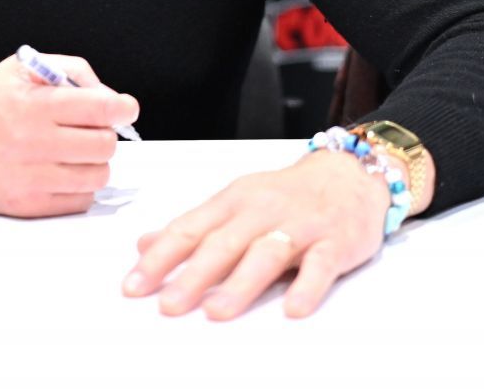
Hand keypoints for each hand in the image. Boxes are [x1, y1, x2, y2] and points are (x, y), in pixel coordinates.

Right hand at [0, 51, 137, 217]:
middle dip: (104, 134)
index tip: (126, 109)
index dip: (122, 108)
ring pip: (97, 176)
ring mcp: (28, 177)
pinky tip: (61, 172)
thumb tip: (108, 97)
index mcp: (32, 103)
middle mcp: (31, 141)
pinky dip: (79, 187)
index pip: (99, 108)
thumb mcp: (20, 69)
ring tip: (75, 152)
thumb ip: (69, 72)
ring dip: (94, 163)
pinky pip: (78, 201)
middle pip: (104, 145)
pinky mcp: (25, 206)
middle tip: (90, 130)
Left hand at [122, 148, 391, 319]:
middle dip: (192, 276)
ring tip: (217, 311)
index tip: (134, 285)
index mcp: (233, 201)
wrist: (349, 173)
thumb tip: (145, 245)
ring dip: (240, 283)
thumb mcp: (235, 202)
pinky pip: (320, 265)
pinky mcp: (334, 241)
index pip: (189, 229)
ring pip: (266, 253)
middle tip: (167, 305)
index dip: (160, 258)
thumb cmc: (286, 194)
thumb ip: (193, 226)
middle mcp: (262, 210)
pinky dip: (307, 286)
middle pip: (222, 243)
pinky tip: (294, 308)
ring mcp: (299, 225)